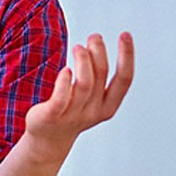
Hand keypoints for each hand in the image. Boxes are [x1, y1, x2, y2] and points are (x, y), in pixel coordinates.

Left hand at [23, 32, 134, 153]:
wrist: (48, 140)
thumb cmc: (70, 112)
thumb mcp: (91, 98)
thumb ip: (96, 77)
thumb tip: (96, 44)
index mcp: (108, 106)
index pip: (124, 79)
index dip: (127, 55)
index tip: (126, 35)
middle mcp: (93, 111)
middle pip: (102, 74)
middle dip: (99, 51)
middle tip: (93, 37)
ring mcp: (73, 114)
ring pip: (84, 83)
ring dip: (83, 59)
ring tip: (77, 47)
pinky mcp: (53, 115)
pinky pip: (61, 97)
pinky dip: (64, 80)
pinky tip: (65, 70)